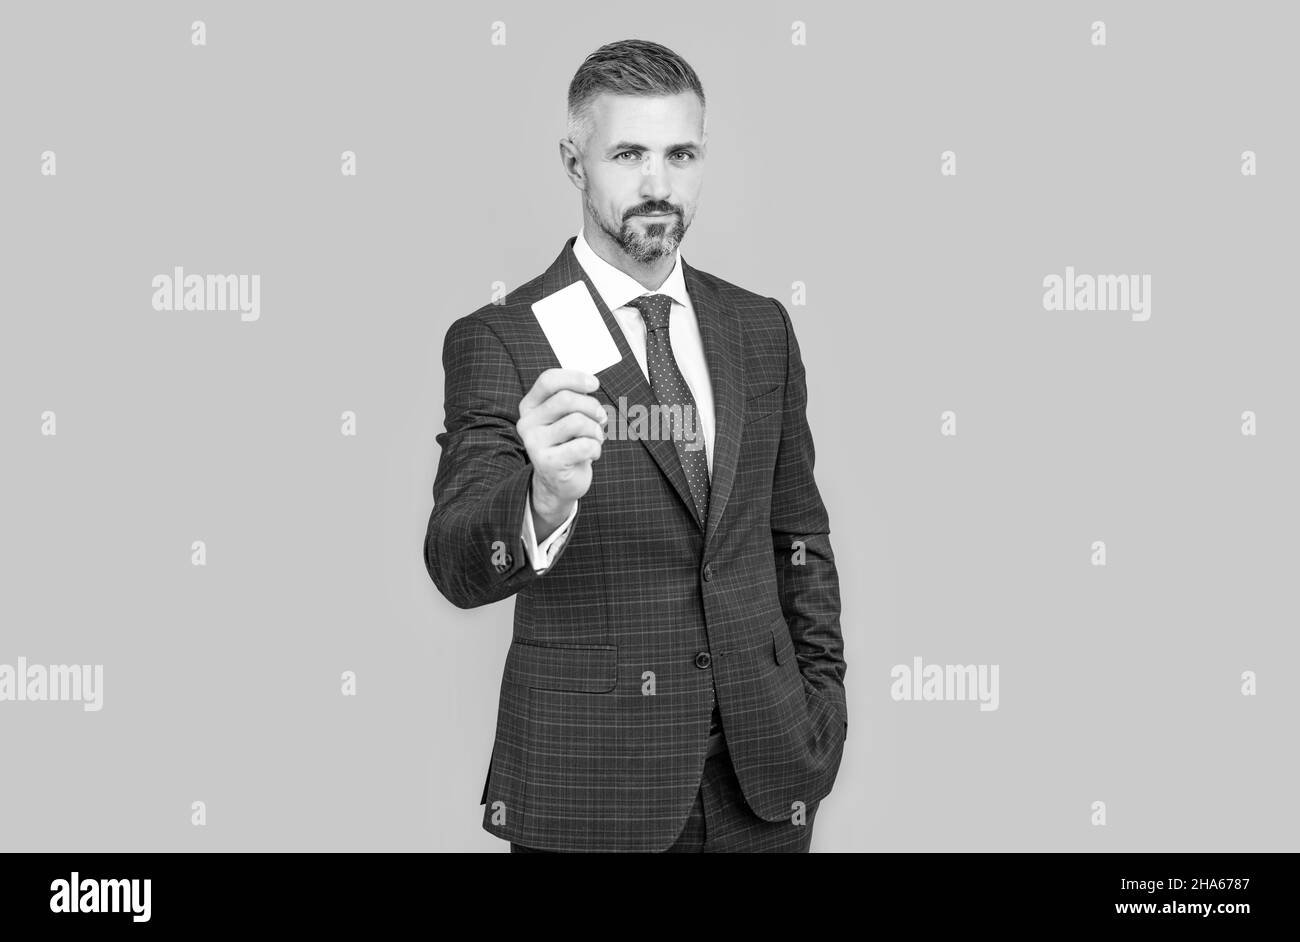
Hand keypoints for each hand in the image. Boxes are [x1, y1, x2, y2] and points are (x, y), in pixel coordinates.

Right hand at [517, 368, 606, 530]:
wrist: (558, 484)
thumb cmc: (567, 444)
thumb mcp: (567, 417)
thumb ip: (574, 398)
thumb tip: (590, 383)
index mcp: (530, 407)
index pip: (548, 380)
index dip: (574, 378)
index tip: (594, 384)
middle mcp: (527, 423)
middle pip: (566, 399)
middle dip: (592, 406)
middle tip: (601, 417)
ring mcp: (535, 444)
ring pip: (577, 421)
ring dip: (596, 429)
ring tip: (596, 438)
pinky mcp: (548, 462)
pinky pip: (584, 445)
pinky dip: (596, 448)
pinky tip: (592, 454)